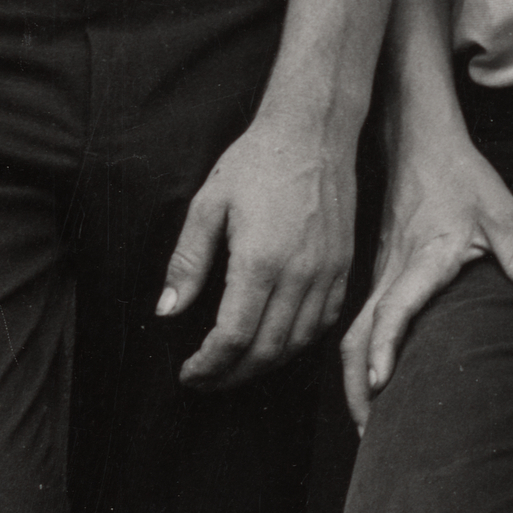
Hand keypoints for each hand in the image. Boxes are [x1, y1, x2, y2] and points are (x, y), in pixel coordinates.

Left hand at [159, 112, 358, 390]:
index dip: (208, 365)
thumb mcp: (208, 204)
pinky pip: (324, 323)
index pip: (233, 337)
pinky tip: (276, 342)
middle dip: (231, 376)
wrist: (314, 132)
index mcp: (260, 260)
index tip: (188, 373)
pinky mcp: (345, 266)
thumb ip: (188, 261)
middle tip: (205, 380)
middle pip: (266, 350)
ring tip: (235, 368)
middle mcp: (299, 273)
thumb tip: (168, 311)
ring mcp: (328, 272)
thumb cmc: (256, 162)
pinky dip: (298, 343)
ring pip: (298, 343)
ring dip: (264, 365)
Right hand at [339, 126, 512, 430]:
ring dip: (356, 377)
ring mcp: (380, 274)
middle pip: (358, 336)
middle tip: (371, 434)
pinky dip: (361, 355)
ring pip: (354, 332)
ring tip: (371, 422)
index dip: (385, 348)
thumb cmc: (462, 177)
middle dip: (358, 387)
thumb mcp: (501, 212)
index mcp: (422, 260)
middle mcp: (392, 273)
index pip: (394, 309)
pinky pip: (361, 322)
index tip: (381, 384)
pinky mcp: (380, 274)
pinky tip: (375, 379)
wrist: (420, 144)